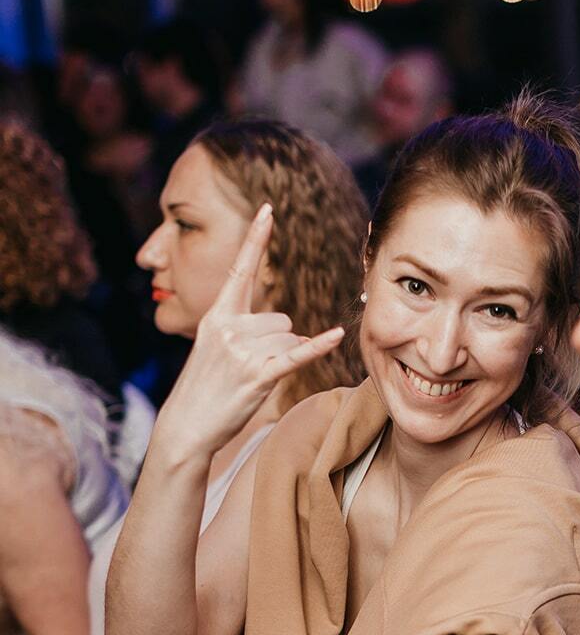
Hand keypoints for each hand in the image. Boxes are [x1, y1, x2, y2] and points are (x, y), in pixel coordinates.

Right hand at [156, 204, 344, 460]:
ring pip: (289, 338)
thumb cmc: (205, 387)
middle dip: (277, 342)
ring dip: (283, 357)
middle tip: (249, 368)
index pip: (240, 269)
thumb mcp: (214, 347)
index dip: (255, 239)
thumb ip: (242, 327)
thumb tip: (289, 327)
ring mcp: (243, 351)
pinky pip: (297, 354)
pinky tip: (337, 335)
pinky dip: (318, 346)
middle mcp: (229, 327)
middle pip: (281, 318)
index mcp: (217, 315)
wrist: (187, 424)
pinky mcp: (258, 375)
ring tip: (253, 378)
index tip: (268, 210)